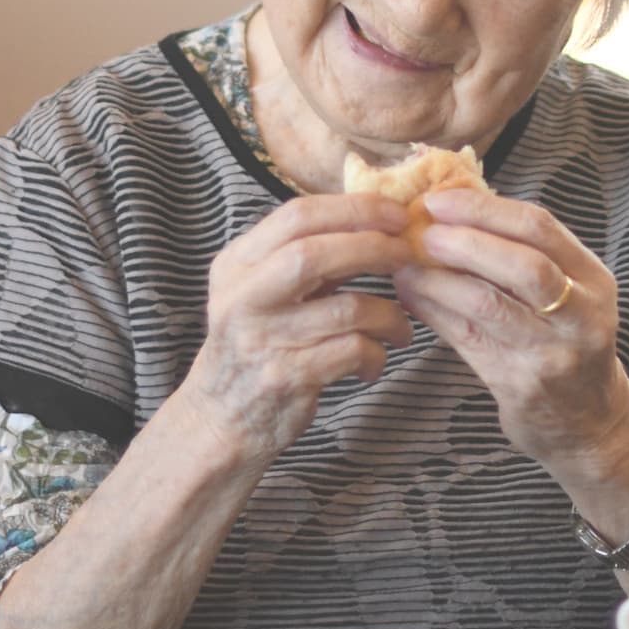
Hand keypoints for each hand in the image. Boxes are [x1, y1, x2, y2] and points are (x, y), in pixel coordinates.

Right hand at [175, 193, 416, 470]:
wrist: (221, 418)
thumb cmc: (257, 345)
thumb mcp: (263, 291)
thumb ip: (307, 258)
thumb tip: (376, 221)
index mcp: (237, 264)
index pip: (296, 215)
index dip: (354, 209)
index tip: (396, 215)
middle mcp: (242, 297)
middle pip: (314, 254)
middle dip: (372, 247)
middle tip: (406, 255)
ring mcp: (261, 340)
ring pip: (346, 309)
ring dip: (388, 314)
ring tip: (400, 326)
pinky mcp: (285, 379)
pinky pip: (352, 351)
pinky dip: (376, 353)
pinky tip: (374, 361)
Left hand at [391, 188, 628, 475]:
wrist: (589, 423)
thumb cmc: (566, 343)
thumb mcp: (567, 294)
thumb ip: (522, 254)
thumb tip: (450, 210)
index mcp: (593, 278)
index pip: (540, 227)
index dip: (485, 209)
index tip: (439, 200)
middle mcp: (581, 314)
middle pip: (522, 265)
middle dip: (464, 242)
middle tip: (421, 232)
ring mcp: (553, 353)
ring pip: (488, 304)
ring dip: (438, 280)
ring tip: (404, 266)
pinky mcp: (521, 385)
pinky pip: (467, 339)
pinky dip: (434, 312)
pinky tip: (411, 298)